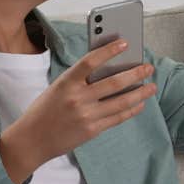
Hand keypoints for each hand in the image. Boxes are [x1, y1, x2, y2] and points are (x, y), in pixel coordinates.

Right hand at [0, 39, 156, 183]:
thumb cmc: (45, 110)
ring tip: (151, 86)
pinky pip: (118, 118)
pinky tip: (140, 103)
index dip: (109, 50)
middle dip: (135, 73)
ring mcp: (86, 116)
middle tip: (148, 67)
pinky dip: (131, 110)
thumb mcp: (58, 88)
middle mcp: (77, 98)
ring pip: (121, 102)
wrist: (31, 140)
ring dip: (140, 93)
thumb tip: (111, 69)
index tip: (125, 43)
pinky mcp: (92, 130)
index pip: (90, 61)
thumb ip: (80, 79)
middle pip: (114, 82)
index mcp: (66, 82)